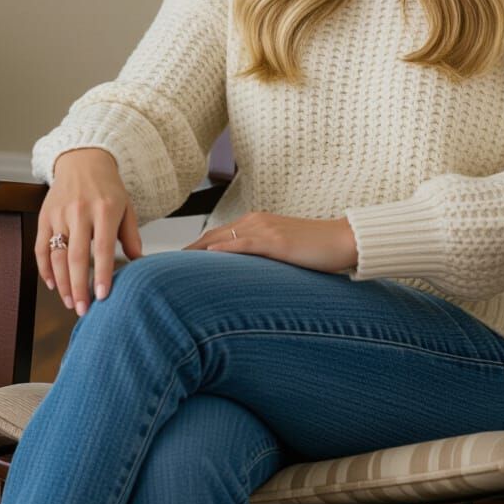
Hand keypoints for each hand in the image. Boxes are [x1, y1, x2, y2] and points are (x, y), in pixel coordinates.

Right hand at [36, 147, 143, 317]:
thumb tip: (139, 263)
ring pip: (57, 255)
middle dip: (79, 286)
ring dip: (62, 283)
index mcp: (106, 209)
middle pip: (76, 256)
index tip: (103, 296)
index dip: (101, 273)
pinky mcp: (44, 216)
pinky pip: (41, 247)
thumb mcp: (127, 207)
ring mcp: (59, 214)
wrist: (83, 161)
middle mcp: (80, 211)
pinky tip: (53, 285)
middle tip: (83, 310)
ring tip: (71, 303)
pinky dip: (44, 269)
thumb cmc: (110, 189)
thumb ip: (131, 235)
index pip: (103, 247)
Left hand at [184, 212, 358, 274]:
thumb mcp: (283, 253)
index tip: (171, 268)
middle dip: (184, 254)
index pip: (214, 237)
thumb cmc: (317, 250)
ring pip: (220, 239)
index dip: (191, 251)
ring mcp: (265, 229)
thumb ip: (261, 259)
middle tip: (159, 272)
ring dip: (194, 254)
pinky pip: (242, 245)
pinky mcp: (276, 241)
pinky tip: (204, 260)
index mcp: (255, 223)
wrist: (344, 240)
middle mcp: (255, 221)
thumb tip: (242, 281)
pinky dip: (220, 252)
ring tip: (171, 271)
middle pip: (209, 237)